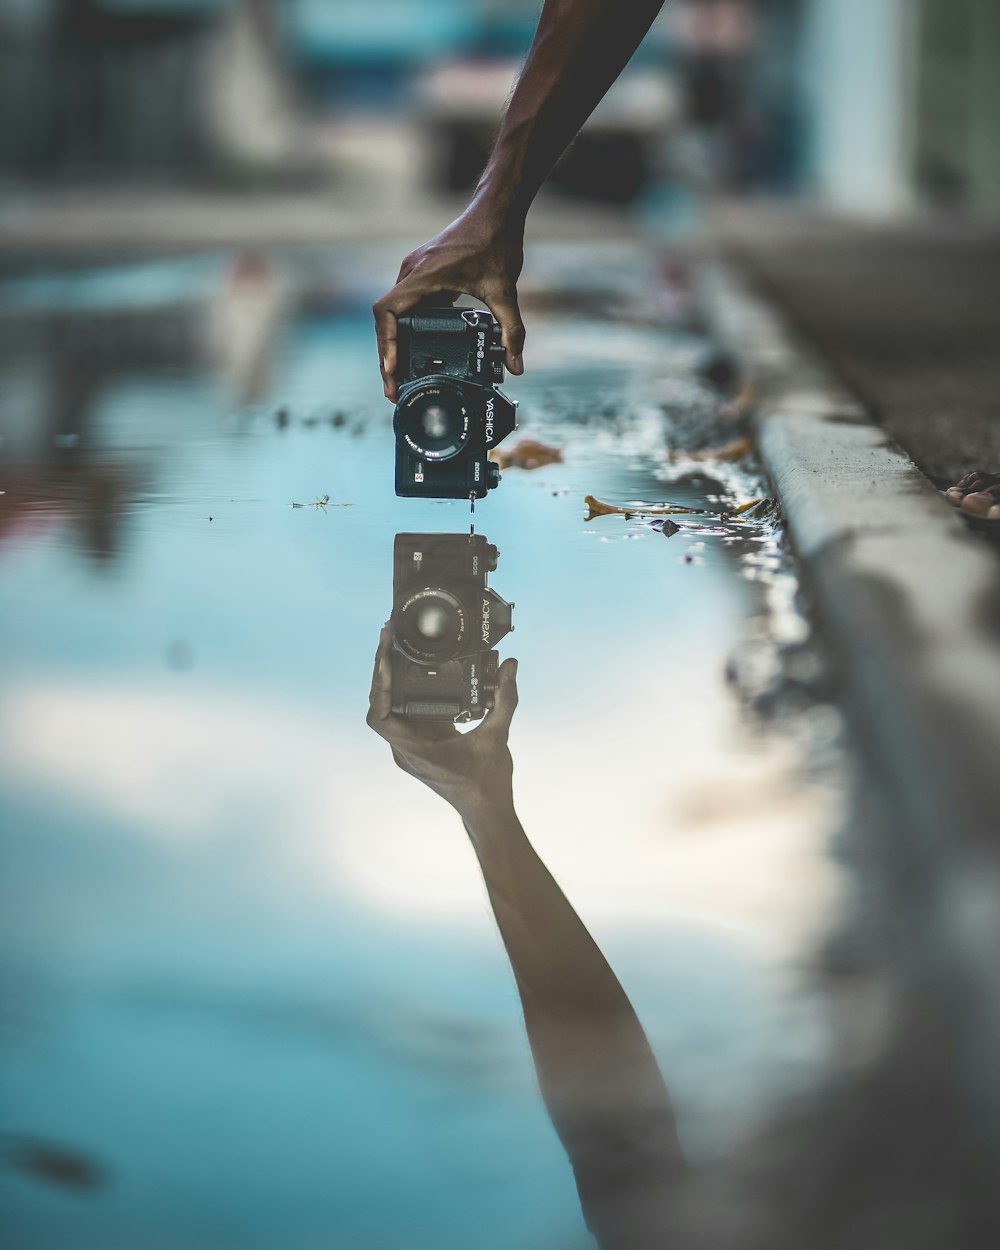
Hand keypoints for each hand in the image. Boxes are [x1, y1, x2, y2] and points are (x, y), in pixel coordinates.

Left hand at [366, 623, 518, 817]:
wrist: (487, 810)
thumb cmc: (486, 783)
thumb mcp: (497, 737)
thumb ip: (504, 700)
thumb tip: (510, 667)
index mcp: (414, 751)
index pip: (380, 716)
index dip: (378, 686)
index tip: (385, 658)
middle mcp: (407, 747)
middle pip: (382, 703)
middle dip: (382, 668)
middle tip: (388, 635)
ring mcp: (413, 744)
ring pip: (394, 705)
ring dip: (393, 676)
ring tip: (397, 643)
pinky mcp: (424, 740)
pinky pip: (411, 710)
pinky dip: (412, 688)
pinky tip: (420, 666)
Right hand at [372, 205, 525, 400]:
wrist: (496, 211)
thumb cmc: (495, 241)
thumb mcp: (505, 291)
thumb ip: (511, 330)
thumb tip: (516, 366)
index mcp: (423, 276)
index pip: (386, 312)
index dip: (385, 343)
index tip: (391, 368)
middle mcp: (411, 274)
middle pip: (385, 322)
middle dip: (387, 357)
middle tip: (393, 389)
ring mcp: (414, 274)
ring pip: (392, 316)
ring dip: (392, 346)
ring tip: (398, 378)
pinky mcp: (422, 276)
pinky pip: (404, 308)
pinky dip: (403, 332)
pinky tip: (412, 353)